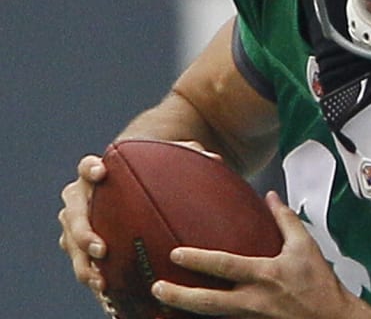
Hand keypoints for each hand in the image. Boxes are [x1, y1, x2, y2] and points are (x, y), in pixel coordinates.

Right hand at [57, 141, 220, 294]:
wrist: (137, 190)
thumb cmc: (154, 173)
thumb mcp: (170, 164)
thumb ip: (188, 157)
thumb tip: (214, 158)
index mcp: (96, 175)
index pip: (86, 167)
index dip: (90, 169)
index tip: (101, 174)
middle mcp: (81, 199)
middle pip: (73, 214)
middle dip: (83, 233)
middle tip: (102, 249)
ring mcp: (78, 224)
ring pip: (72, 246)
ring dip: (83, 265)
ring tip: (101, 281)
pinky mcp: (83, 247)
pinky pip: (84, 265)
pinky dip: (95, 279)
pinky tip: (109, 296)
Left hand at [152, 191, 370, 318]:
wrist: (330, 317)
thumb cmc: (319, 284)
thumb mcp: (306, 246)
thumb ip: (285, 220)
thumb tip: (271, 198)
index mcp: (265, 274)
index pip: (226, 266)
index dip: (199, 259)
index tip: (176, 253)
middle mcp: (253, 299)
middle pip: (208, 301)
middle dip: (179, 295)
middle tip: (157, 287)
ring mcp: (250, 317)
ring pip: (210, 315)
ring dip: (184, 308)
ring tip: (163, 301)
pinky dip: (203, 318)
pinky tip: (187, 315)